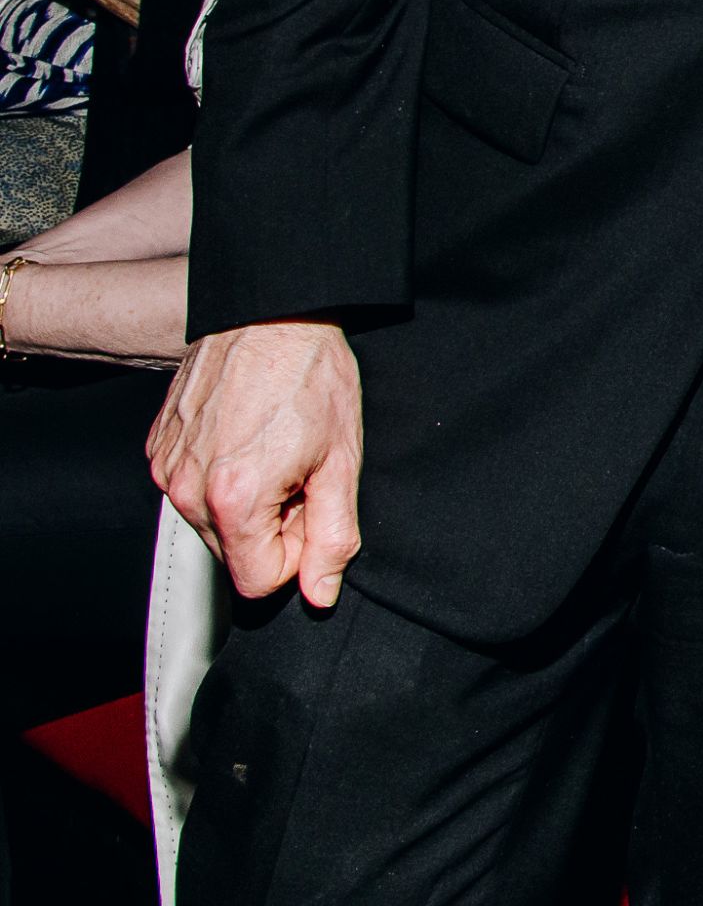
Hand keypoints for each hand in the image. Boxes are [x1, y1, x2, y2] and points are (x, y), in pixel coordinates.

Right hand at [151, 320, 365, 605]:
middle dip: (272, 528)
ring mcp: (166, 467)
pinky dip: (221, 478)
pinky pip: (191, 490)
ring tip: (275, 452)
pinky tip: (247, 439)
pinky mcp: (158, 449)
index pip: (258, 581)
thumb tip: (320, 592)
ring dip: (247, 504)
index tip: (312, 512)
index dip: (297, 554)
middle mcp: (186, 489)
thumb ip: (333, 535)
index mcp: (234, 498)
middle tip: (299, 474)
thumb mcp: (342, 460)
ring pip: (211, 524)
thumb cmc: (310, 375)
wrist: (270, 313)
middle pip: (233, 554)